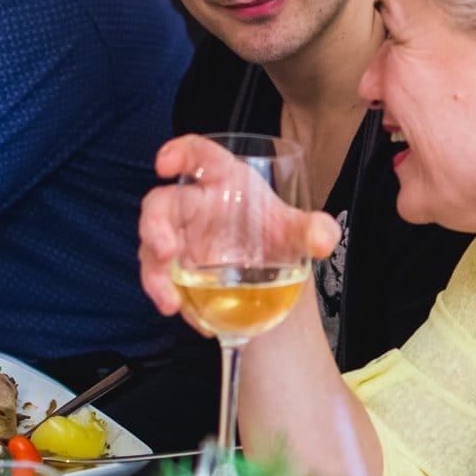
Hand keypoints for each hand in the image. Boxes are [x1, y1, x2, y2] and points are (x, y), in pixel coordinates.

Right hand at [136, 134, 339, 326]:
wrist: (269, 269)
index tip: (164, 165)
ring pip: (152, 248)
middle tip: (166, 253)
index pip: (197, 155)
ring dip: (155, 275)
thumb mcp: (293, 230)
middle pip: (160, 205)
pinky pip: (164, 281)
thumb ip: (312, 230)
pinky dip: (173, 300)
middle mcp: (193, 205)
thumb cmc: (272, 230)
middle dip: (155, 227)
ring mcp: (179, 238)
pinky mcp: (175, 269)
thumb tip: (323, 240)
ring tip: (169, 301)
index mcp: (221, 181)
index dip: (178, 153)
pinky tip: (195, 322)